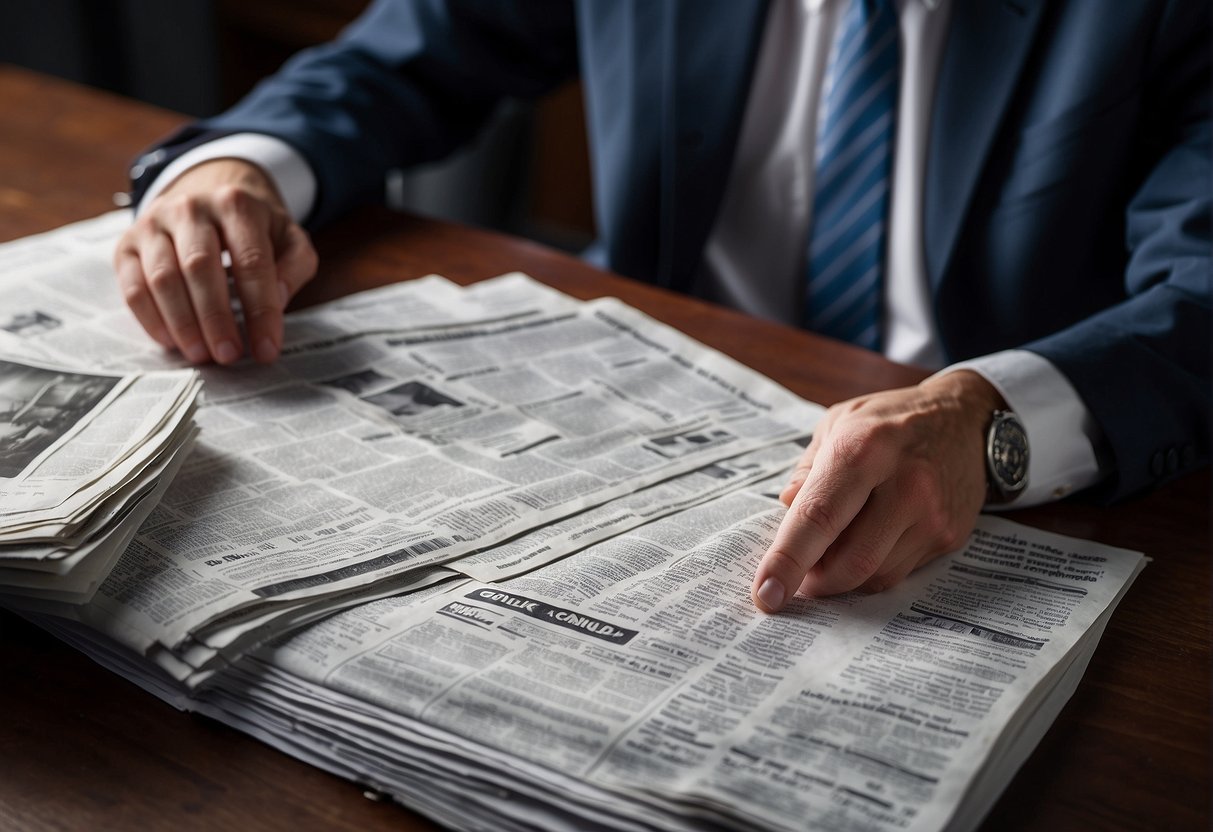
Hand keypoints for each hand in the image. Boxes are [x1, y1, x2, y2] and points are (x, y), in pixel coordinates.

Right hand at [113, 158, 317, 363]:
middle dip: (216, 319)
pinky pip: (132, 286)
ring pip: (163, 278)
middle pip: (200, 268)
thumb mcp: (288, 237)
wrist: (207, 191)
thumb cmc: (252, 227)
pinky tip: (172, 341)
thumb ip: (295, 265)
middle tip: (229, 355)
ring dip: (183, 324)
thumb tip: (277, 299)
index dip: (261, 310)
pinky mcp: (127, 244)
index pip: (251, 262)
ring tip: (202, 354)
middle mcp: (190, 208)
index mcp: (235, 204)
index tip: (267, 348)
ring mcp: (153, 224)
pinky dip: (151, 319)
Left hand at [752, 370, 1004, 609]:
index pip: (818, 517)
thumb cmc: (890, 419)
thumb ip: (808, 469)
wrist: (966, 418)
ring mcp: (933, 515)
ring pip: (874, 576)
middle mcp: (905, 485)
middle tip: (799, 570)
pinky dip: (872, 568)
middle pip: (849, 562)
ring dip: (843, 575)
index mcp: (865, 448)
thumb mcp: (838, 422)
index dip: (787, 560)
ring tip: (834, 546)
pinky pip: (899, 572)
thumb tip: (785, 511)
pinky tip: (868, 541)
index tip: (766, 594)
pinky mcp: (950, 537)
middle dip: (815, 579)